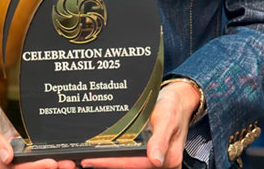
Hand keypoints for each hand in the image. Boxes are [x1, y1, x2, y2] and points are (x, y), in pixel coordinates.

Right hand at [0, 68, 76, 168]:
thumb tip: (7, 157)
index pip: (13, 168)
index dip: (33, 167)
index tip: (51, 163)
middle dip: (45, 168)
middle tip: (68, 164)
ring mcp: (8, 154)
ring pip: (28, 165)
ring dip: (47, 164)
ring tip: (68, 162)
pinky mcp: (16, 147)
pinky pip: (30, 155)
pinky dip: (43, 156)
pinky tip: (58, 155)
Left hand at [82, 81, 200, 168]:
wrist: (180, 101)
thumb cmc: (173, 107)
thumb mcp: (167, 118)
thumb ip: (160, 140)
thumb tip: (156, 160)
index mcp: (168, 158)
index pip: (132, 163)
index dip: (109, 162)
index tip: (90, 160)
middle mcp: (160, 163)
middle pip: (129, 166)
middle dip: (106, 163)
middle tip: (84, 160)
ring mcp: (155, 161)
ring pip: (129, 164)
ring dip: (110, 161)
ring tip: (89, 158)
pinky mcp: (150, 157)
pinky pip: (131, 160)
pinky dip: (117, 157)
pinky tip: (104, 154)